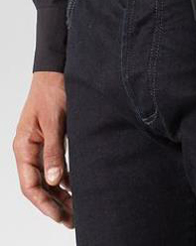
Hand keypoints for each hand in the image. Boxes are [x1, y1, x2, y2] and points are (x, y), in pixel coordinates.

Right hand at [13, 72, 72, 228]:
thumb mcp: (55, 121)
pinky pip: (54, 166)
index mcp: (23, 146)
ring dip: (59, 194)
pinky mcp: (49, 140)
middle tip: (71, 220)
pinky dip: (64, 179)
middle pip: (38, 185)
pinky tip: (76, 188)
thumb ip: (54, 150)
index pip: (30, 184)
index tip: (60, 216)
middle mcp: (28, 149)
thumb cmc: (53, 91)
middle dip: (53, 205)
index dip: (44, 203)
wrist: (56, 70)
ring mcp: (38, 145)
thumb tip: (55, 181)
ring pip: (46, 178)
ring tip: (76, 210)